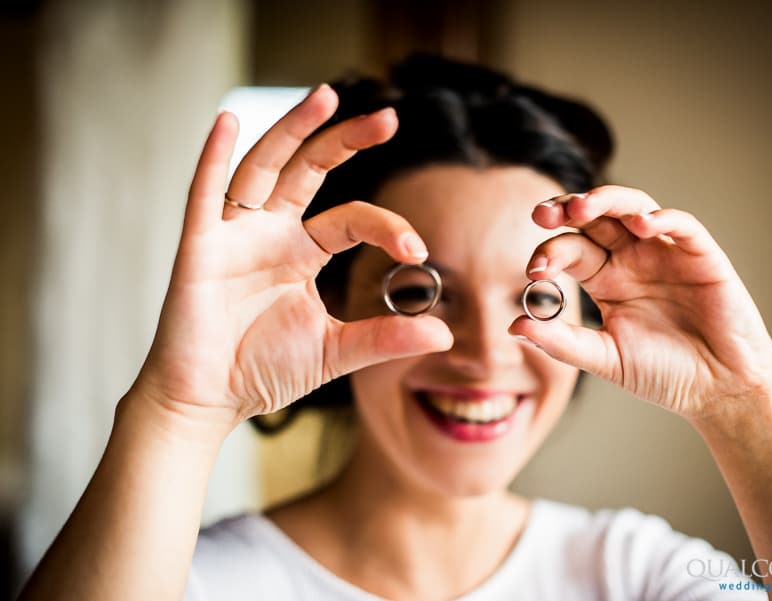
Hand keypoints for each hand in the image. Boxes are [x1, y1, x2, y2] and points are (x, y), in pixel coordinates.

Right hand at [132, 85, 451, 431]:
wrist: (208, 401)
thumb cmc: (263, 371)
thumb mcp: (336, 351)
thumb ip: (385, 337)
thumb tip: (445, 332)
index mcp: (302, 251)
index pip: (352, 218)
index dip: (387, 227)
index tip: (418, 251)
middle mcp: (270, 232)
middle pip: (309, 170)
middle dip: (346, 140)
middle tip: (388, 118)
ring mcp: (234, 235)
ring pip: (264, 167)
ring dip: (291, 131)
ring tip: (325, 97)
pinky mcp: (199, 248)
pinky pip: (205, 194)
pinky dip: (213, 158)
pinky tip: (227, 121)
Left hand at [509, 185, 771, 419]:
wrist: (718, 391)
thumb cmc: (663, 374)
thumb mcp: (605, 359)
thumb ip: (562, 342)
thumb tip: (513, 327)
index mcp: (605, 279)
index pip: (571, 250)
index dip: (550, 253)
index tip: (534, 271)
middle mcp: (632, 259)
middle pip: (596, 219)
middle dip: (568, 210)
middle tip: (544, 214)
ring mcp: (665, 253)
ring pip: (633, 209)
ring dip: (608, 202)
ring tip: (583, 207)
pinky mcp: (702, 257)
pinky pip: (682, 226)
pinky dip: (663, 219)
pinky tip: (642, 224)